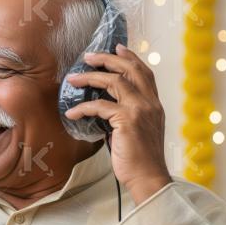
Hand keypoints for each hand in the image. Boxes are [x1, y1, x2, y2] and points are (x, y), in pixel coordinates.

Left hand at [64, 44, 172, 203]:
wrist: (148, 178)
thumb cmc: (139, 159)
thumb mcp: (136, 131)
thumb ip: (126, 115)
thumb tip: (103, 107)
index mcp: (154, 105)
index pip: (145, 72)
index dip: (131, 57)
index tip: (117, 47)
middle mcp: (150, 103)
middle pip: (130, 69)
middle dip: (108, 59)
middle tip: (89, 56)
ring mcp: (139, 111)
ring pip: (113, 82)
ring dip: (90, 77)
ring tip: (72, 79)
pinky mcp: (127, 121)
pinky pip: (99, 106)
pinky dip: (82, 108)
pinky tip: (71, 113)